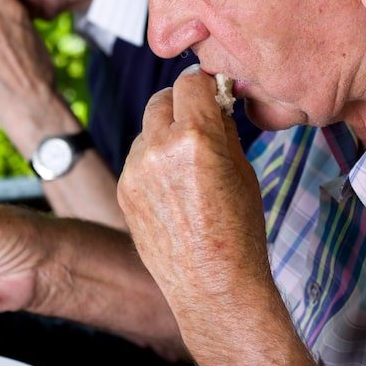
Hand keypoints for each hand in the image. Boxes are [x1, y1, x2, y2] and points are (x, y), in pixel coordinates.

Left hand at [117, 66, 268, 308]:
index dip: (205, 86)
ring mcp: (135, 169)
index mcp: (196, 137)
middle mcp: (159, 147)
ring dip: (163, 134)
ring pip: (146, 129)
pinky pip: (137, 158)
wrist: (211, 284)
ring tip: (186, 167)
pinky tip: (171, 190)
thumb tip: (213, 104)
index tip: (212, 94)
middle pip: (162, 98)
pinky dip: (151, 162)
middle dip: (181, 105)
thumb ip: (222, 130)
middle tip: (198, 123)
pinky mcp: (123, 189)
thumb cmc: (238, 230)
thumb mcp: (243, 169)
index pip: (191, 82)